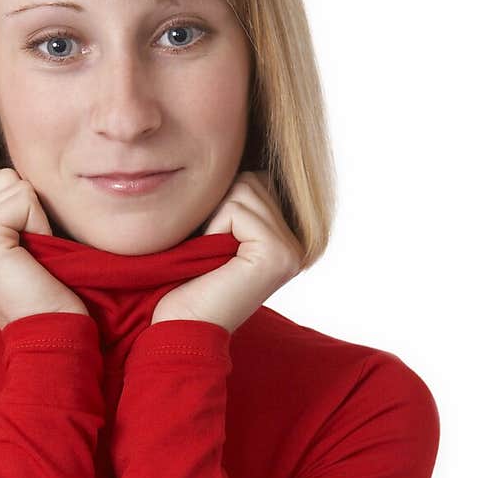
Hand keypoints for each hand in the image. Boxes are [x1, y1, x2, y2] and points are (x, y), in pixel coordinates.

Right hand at [0, 162, 89, 329]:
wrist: (47, 333)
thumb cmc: (35, 290)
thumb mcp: (5, 242)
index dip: (16, 210)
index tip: (15, 254)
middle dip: (25, 211)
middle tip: (25, 257)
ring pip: (13, 184)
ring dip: (34, 219)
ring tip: (28, 258)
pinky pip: (24, 198)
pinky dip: (40, 226)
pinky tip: (32, 259)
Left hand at [151, 171, 303, 333]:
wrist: (180, 329)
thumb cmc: (184, 284)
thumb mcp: (213, 232)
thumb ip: (233, 200)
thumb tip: (236, 147)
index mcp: (284, 238)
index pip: (255, 181)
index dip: (221, 205)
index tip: (211, 245)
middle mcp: (298, 243)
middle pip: (251, 180)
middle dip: (218, 210)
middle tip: (207, 254)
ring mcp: (292, 249)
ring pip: (243, 189)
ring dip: (214, 220)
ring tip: (210, 258)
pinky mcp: (278, 254)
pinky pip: (236, 208)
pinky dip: (214, 230)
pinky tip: (215, 262)